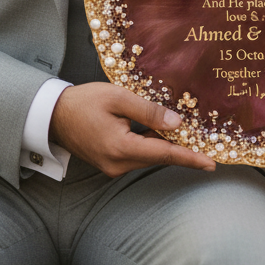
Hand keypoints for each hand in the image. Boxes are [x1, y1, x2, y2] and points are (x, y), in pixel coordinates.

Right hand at [50, 82, 214, 176]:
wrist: (53, 115)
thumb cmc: (84, 102)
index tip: (211, 163)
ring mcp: (112, 166)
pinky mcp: (109, 163)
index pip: (164, 154)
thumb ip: (149, 111)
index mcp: (121, 148)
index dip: (190, 157)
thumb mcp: (118, 97)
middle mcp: (117, 164)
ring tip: (185, 132)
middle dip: (181, 149)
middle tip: (206, 142)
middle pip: (158, 156)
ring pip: (148, 156)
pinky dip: (151, 145)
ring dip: (165, 145)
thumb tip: (177, 124)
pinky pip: (137, 154)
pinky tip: (160, 132)